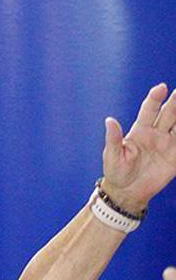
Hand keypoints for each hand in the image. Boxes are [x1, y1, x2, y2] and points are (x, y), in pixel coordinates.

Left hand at [101, 83, 175, 211]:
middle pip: (169, 113)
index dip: (155, 98)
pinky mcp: (175, 157)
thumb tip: (109, 120)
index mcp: (140, 131)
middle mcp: (156, 134)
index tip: (161, 87)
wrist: (126, 192)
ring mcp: (167, 144)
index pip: (149, 110)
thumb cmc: (116, 172)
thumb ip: (113, 138)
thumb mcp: (111, 156)